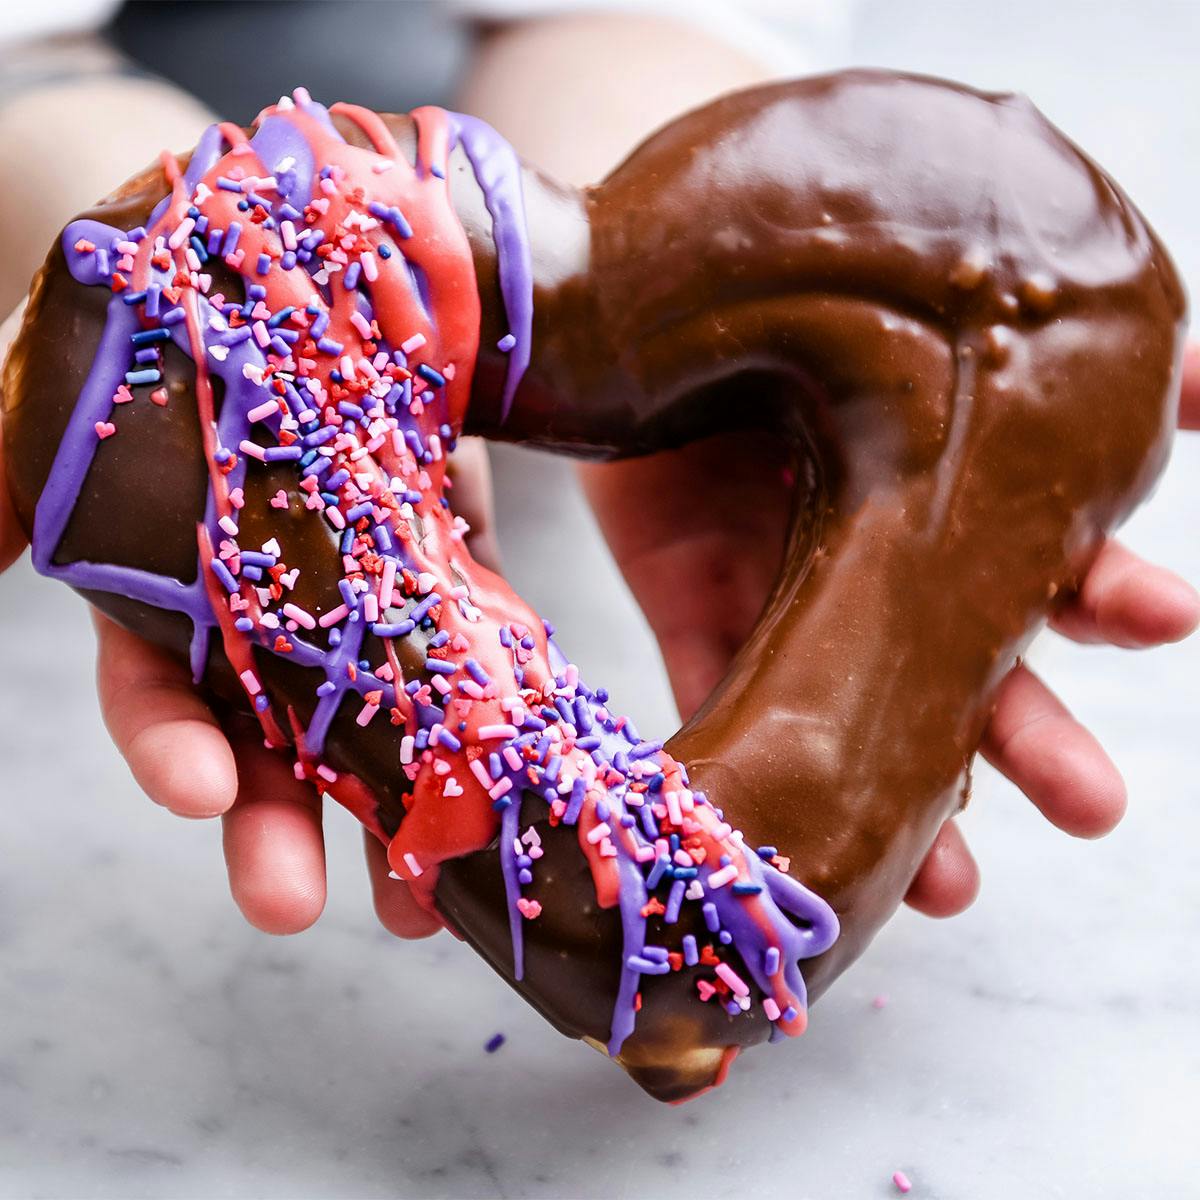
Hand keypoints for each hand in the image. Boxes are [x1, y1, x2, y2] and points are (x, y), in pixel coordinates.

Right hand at [1, 301, 498, 937]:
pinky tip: (507, 779)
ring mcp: (363, 592)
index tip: (198, 796)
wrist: (275, 262)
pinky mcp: (447, 554)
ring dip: (392, 813)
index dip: (169, 748)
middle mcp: (266, 615)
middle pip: (267, 744)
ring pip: (375, 722)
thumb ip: (6, 479)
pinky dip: (486, 712)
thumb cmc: (152, 332)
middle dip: (276, 830)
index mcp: (166, 594)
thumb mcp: (61, 393)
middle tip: (291, 908)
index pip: (155, 696)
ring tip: (419, 903)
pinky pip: (471, 642)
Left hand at [579, 343, 1199, 917]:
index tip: (1168, 619)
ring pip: (864, 713)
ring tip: (956, 885)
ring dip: (917, 799)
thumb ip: (1049, 342)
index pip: (1042, 555)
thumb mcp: (929, 305)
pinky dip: (773, 780)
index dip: (1107, 592)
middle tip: (1095, 804)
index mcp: (943, 484)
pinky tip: (807, 843)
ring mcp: (789, 594)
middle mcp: (876, 555)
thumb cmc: (796, 282)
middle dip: (1035, 738)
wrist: (654, 290)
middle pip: (967, 666)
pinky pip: (734, 708)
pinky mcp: (697, 617)